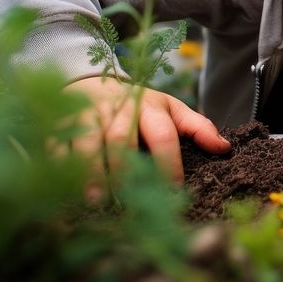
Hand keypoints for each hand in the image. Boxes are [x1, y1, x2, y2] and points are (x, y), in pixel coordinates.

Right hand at [65, 76, 230, 194]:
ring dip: (91, 171)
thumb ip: (197, 127)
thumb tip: (224, 148)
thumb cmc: (138, 104)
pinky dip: (61, 166)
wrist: (93, 80)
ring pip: (88, 140)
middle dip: (125, 170)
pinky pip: (58, 142)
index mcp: (150, 107)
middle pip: (121, 137)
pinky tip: (67, 190)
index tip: (172, 191)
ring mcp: (87, 113)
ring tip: (96, 201)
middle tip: (128, 201)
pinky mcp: (61, 120)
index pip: (163, 135)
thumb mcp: (171, 109)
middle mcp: (118, 108)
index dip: (168, 163)